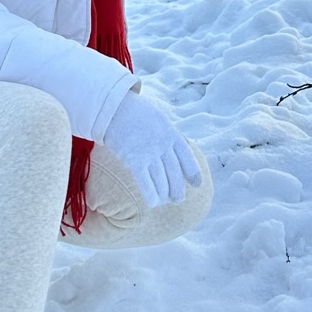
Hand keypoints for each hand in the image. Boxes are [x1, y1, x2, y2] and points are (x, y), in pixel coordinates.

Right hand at [102, 88, 201, 207]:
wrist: (114, 109)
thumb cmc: (136, 114)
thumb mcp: (159, 119)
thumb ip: (168, 135)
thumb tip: (176, 150)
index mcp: (172, 134)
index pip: (187, 158)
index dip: (193, 173)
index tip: (197, 184)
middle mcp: (164, 146)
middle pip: (175, 174)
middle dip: (178, 190)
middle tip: (177, 199)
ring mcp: (150, 154)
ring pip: (162, 182)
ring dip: (164, 195)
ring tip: (163, 201)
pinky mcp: (135, 161)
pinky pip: (146, 184)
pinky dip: (151, 196)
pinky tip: (153, 203)